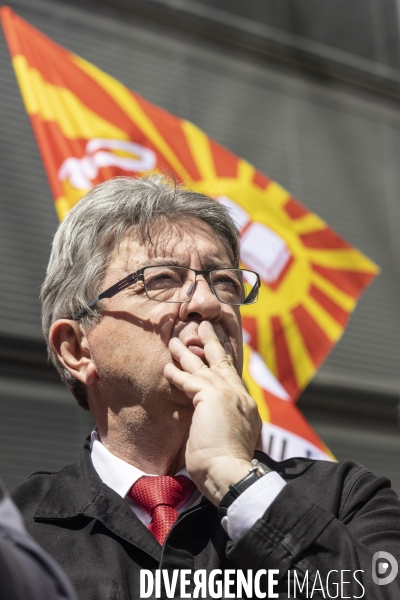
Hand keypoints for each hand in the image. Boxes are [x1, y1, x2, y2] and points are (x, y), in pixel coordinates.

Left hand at [164, 321, 261, 505]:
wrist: (231, 473)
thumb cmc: (228, 465)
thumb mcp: (231, 437)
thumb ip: (224, 422)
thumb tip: (213, 421)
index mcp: (247, 407)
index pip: (232, 377)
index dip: (222, 362)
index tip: (217, 351)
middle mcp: (241, 396)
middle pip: (224, 362)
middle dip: (213, 342)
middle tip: (205, 326)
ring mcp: (228, 394)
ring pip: (204, 366)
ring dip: (187, 352)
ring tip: (175, 341)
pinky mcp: (212, 396)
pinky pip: (189, 380)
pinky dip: (176, 374)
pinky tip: (166, 367)